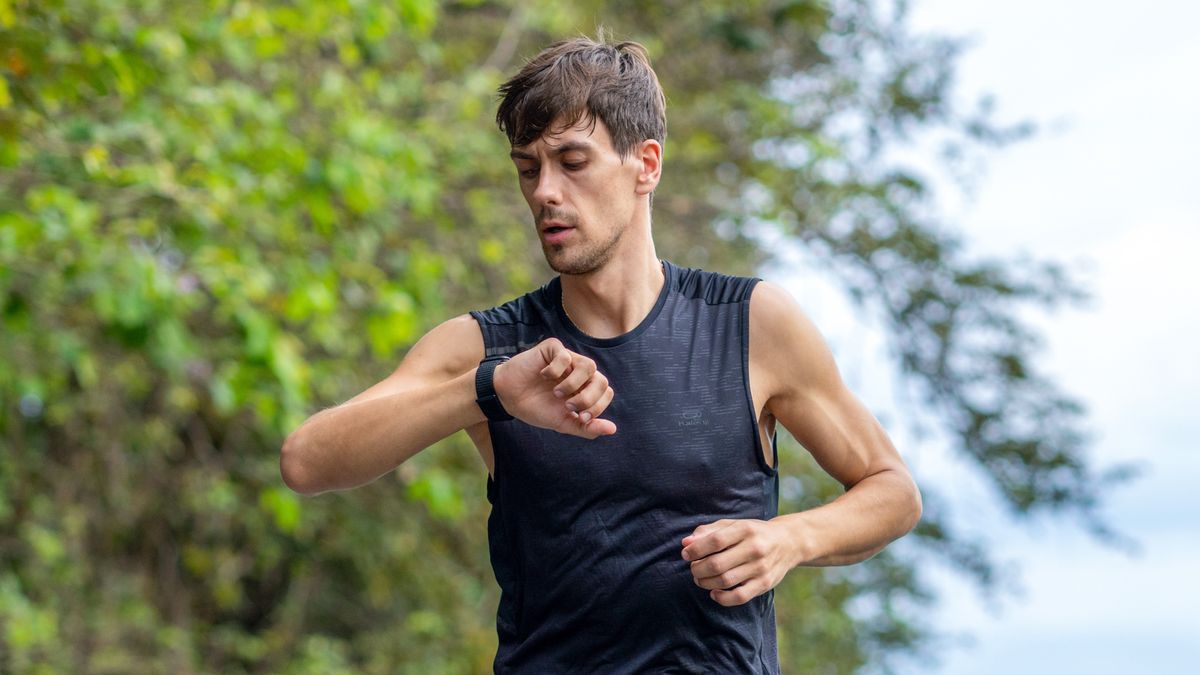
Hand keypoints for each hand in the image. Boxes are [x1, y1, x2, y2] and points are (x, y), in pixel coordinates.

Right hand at [492, 338, 616, 438]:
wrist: (508, 398)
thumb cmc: (536, 408)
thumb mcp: (563, 423)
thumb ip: (587, 428)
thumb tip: (612, 430)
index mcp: (585, 388)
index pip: (606, 392)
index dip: (597, 407)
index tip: (580, 418)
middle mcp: (579, 373)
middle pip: (601, 380)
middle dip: (588, 398)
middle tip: (568, 406)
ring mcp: (567, 359)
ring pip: (589, 365)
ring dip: (574, 384)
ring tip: (557, 393)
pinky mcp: (553, 349)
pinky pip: (565, 356)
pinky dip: (555, 371)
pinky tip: (543, 376)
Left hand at [680, 518, 796, 605]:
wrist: (788, 542)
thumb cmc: (753, 533)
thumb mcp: (733, 525)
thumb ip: (708, 532)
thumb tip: (685, 544)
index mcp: (745, 529)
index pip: (715, 541)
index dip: (696, 549)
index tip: (686, 554)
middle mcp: (755, 548)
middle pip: (717, 564)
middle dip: (698, 568)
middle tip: (693, 568)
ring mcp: (761, 568)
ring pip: (725, 581)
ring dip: (706, 582)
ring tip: (700, 578)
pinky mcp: (765, 584)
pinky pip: (739, 597)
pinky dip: (722, 598)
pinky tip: (714, 592)